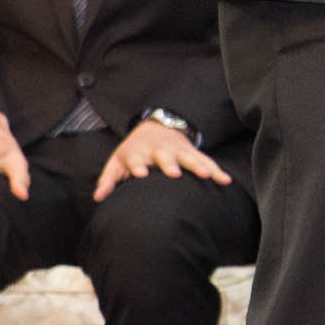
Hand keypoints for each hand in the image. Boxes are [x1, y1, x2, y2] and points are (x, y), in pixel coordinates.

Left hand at [94, 117, 231, 198]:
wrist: (155, 127)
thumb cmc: (133, 152)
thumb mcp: (117, 162)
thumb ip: (108, 180)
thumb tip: (98, 197)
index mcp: (138, 153)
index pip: (136, 159)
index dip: (138, 166)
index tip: (141, 174)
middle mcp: (159, 150)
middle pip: (164, 157)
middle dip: (170, 164)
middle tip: (174, 173)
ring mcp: (177, 150)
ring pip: (189, 157)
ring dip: (198, 166)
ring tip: (206, 176)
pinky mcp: (191, 153)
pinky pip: (206, 161)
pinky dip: (216, 170)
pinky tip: (225, 181)